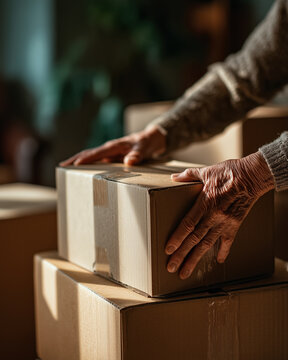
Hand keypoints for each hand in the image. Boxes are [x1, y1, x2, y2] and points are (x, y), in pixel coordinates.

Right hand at [60, 126, 165, 165]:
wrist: (152, 138)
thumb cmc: (147, 142)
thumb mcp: (144, 148)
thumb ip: (138, 155)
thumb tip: (129, 162)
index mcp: (115, 146)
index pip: (98, 152)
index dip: (86, 158)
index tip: (74, 164)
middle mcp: (109, 148)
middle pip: (88, 153)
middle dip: (74, 159)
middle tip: (61, 166)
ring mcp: (110, 153)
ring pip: (91, 156)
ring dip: (78, 161)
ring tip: (65, 170)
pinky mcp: (112, 157)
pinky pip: (97, 161)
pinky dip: (88, 165)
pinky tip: (83, 172)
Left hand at [165, 151, 274, 279]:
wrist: (253, 176)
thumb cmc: (229, 172)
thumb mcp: (206, 171)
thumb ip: (189, 176)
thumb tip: (174, 177)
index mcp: (204, 203)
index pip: (187, 225)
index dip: (177, 238)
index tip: (168, 250)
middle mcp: (214, 216)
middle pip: (194, 239)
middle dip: (182, 255)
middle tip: (171, 267)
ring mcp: (225, 222)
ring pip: (207, 244)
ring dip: (195, 259)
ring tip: (186, 272)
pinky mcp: (235, 224)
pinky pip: (228, 241)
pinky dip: (223, 251)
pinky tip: (218, 261)